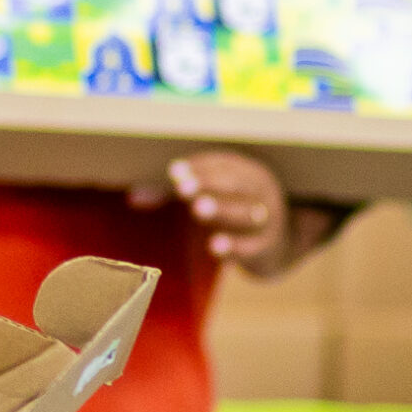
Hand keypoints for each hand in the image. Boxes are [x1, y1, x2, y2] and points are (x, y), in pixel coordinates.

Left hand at [132, 151, 292, 275]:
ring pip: (247, 212)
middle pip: (237, 184)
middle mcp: (259, 191)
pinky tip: (215, 247)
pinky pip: (251, 246)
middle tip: (183, 187)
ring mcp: (266, 219)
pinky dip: (234, 246)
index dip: (200, 168)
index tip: (175, 172)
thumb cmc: (233, 210)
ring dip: (222, 209)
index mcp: (244, 172)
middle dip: (210, 183)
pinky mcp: (265, 247)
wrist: (277, 242)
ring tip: (198, 208)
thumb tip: (134, 196)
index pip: (223, 164)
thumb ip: (173, 193)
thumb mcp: (210, 195)